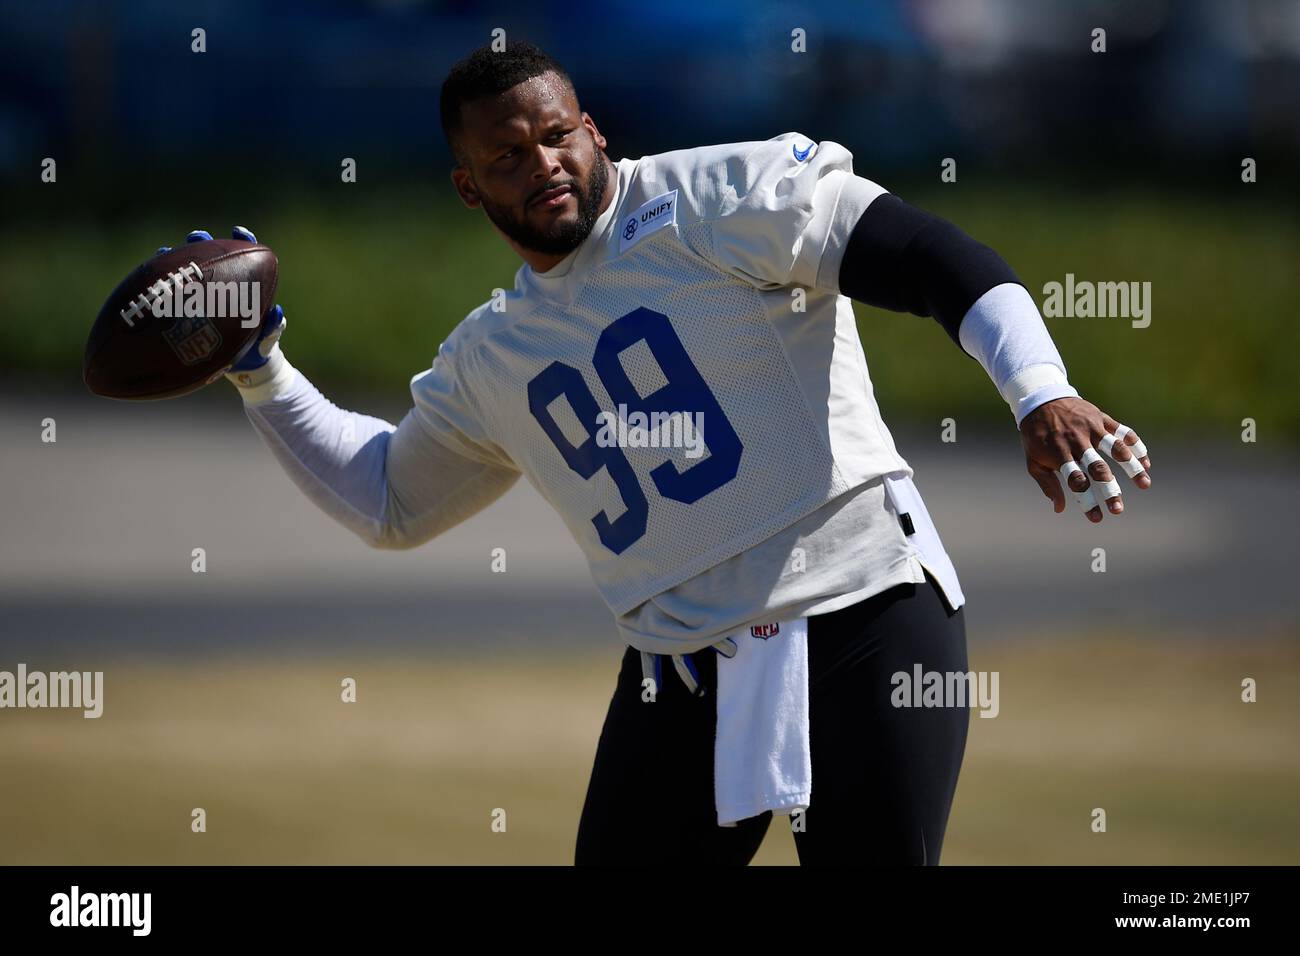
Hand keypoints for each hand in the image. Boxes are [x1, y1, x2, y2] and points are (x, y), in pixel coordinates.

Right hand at [156, 226, 286, 373]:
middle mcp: (224, 284)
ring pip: (190, 271)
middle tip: (196, 237)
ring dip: (178, 259)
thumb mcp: (268, 338)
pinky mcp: (188, 308)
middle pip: (213, 256)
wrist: (243, 365)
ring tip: (166, 251)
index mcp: (247, 285)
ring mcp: (204, 295)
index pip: (245, 256)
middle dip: (203, 242)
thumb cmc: (260, 347)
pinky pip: (175, 294)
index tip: (239, 233)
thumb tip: (277, 313)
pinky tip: (152, 279)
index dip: (243, 240)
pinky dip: (165, 285)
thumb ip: (274, 327)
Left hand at [1019, 397, 1151, 522]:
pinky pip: (1123, 431)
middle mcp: (1077, 441)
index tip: (1097, 518)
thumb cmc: (1036, 437)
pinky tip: (1145, 462)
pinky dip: (1136, 446)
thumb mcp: (1034, 461)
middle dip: (1110, 490)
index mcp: (1059, 454)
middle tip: (1119, 510)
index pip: (1076, 481)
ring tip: (1145, 484)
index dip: (1087, 501)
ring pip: (1116, 448)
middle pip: (1098, 468)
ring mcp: (1091, 428)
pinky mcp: (1101, 418)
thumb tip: (1059, 509)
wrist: (1040, 400)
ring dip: (1132, 467)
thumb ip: (1048, 484)